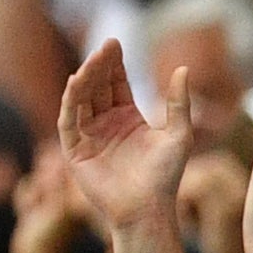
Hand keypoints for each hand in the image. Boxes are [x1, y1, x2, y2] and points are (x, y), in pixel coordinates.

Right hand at [50, 38, 196, 244]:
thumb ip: (179, 103)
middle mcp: (105, 124)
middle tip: (105, 46)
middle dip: (99, 66)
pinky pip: (68, 121)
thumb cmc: (166, 176)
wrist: (148, 209)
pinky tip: (75, 83)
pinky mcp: (75, 151)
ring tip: (93, 61)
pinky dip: (70, 102)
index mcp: (127, 118)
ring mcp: (88, 136)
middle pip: (97, 87)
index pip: (116, 83)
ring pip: (81, 99)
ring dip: (85, 79)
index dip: (114, 64)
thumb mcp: (179, 134)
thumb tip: (183, 68)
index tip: (115, 43)